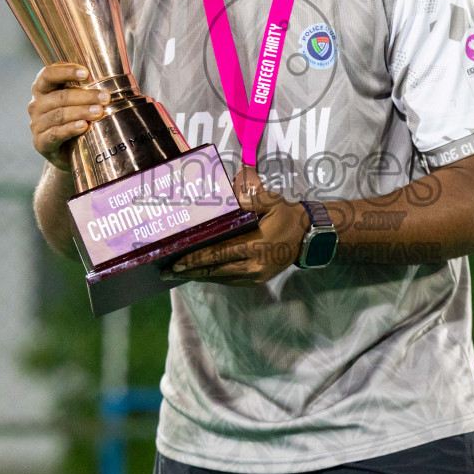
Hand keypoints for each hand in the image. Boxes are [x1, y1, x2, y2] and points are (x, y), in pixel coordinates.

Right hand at [27, 63, 109, 172]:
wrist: (69, 155)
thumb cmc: (75, 122)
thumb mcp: (78, 104)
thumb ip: (85, 92)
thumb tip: (108, 87)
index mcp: (42, 90)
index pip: (48, 74)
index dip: (66, 71)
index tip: (86, 73)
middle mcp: (36, 105)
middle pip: (59, 96)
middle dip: (85, 96)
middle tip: (106, 98)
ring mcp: (37, 125)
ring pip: (59, 115)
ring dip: (81, 112)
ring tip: (99, 112)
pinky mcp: (41, 143)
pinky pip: (55, 133)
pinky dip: (70, 129)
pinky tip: (84, 126)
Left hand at [169, 169, 308, 285]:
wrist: (306, 236)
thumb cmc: (285, 215)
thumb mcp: (270, 201)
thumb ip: (250, 198)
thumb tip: (231, 192)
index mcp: (256, 245)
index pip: (219, 253)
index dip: (197, 259)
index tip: (177, 262)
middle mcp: (255, 265)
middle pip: (216, 269)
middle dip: (191, 271)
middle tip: (167, 272)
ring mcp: (256, 276)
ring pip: (221, 277)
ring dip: (200, 276)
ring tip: (178, 274)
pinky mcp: (257, 281)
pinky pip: (230, 281)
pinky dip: (214, 277)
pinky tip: (200, 274)